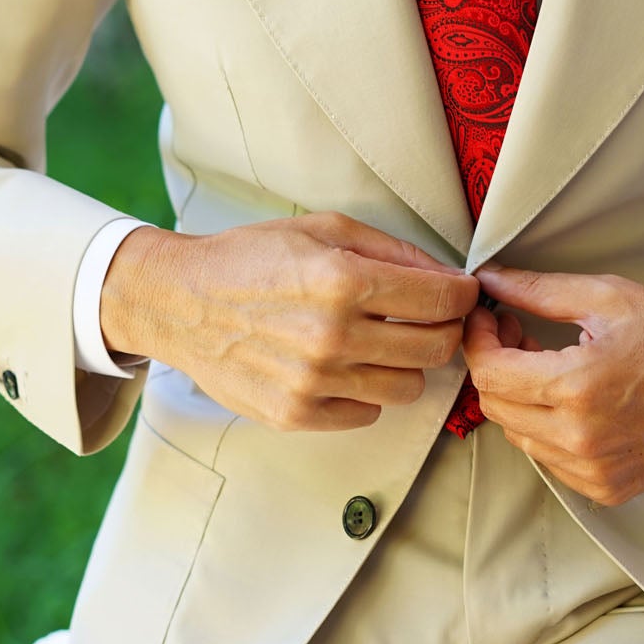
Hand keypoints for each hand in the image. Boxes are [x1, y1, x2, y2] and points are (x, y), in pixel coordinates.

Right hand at [99, 211, 479, 430]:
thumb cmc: (251, 258)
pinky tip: (346, 366)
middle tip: (428, 319)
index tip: (461, 294)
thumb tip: (447, 276)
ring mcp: (315, 381)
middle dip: (445, 330)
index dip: (464, 295)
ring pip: (409, 387)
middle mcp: (333, 335)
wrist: (179, 302)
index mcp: (343, 280)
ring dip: (406, 364)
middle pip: (437, 348)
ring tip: (382, 343)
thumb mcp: (322, 229)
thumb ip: (392, 250)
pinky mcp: (297, 415)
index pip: (444, 299)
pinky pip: (368, 413)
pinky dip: (366, 392)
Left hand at [461, 264, 643, 505]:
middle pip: (496, 407)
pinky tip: (571, 399)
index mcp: (578, 387)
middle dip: (495, 365)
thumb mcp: (608, 297)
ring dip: (519, 399)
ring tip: (545, 364)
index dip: (477, 340)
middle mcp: (581, 438)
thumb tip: (488, 280)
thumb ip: (537, 291)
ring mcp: (594, 470)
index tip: (486, 316)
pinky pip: (550, 460)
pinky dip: (547, 429)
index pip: (490, 373)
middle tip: (514, 333)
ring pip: (519, 437)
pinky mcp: (607, 487)